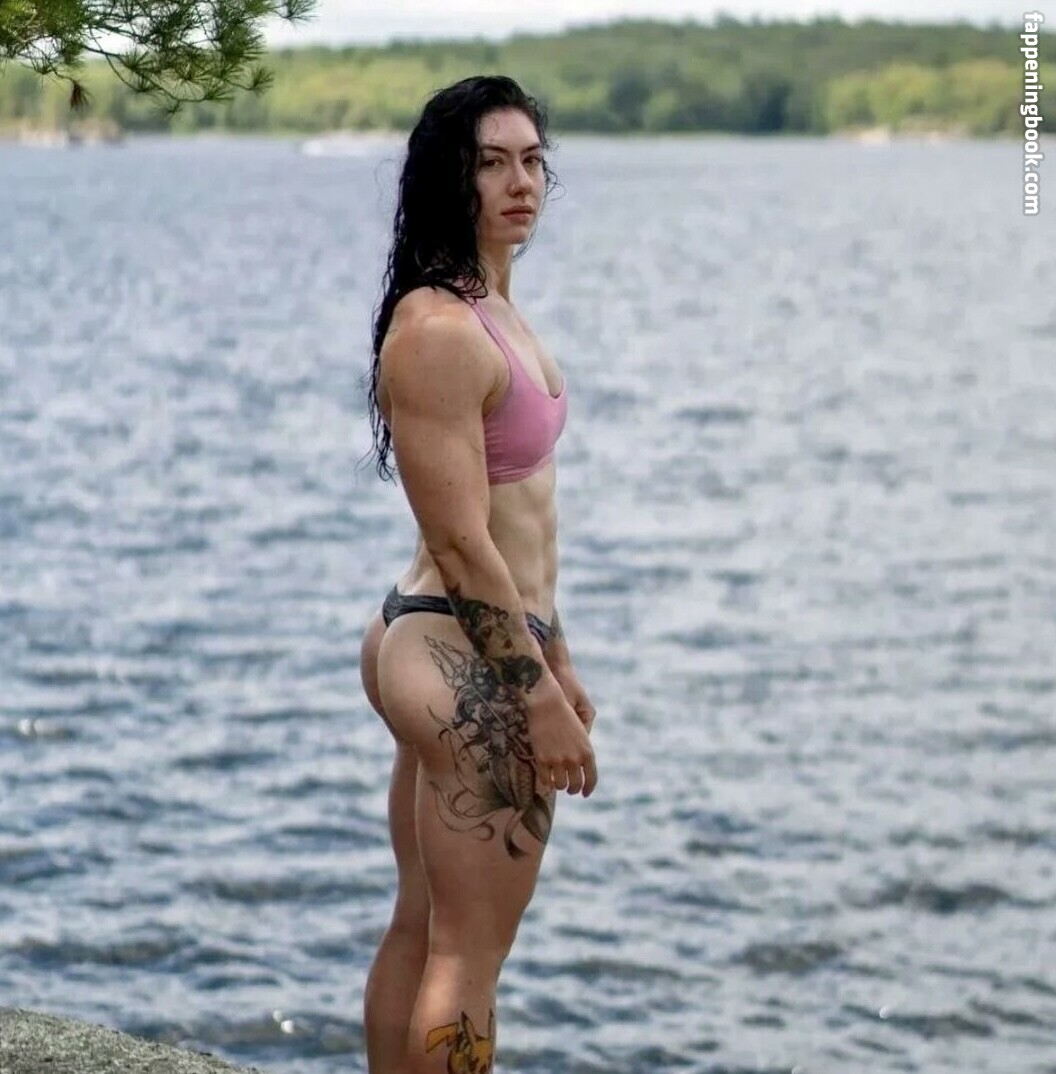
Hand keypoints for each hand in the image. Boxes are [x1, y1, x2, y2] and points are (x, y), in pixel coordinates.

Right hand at [524, 674, 596, 797]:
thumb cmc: (565, 714)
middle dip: (573, 789)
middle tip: (569, 789)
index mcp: (587, 752)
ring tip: (557, 783)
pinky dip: (546, 782)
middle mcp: (575, 759)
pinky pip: (545, 780)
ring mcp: (558, 760)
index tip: (585, 794)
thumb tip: (580, 768)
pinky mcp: (543, 759)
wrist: (547, 703)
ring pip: (560, 785)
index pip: (591, 778)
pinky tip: (546, 778)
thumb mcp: (581, 732)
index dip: (588, 788)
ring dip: (559, 786)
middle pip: (575, 785)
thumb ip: (582, 750)